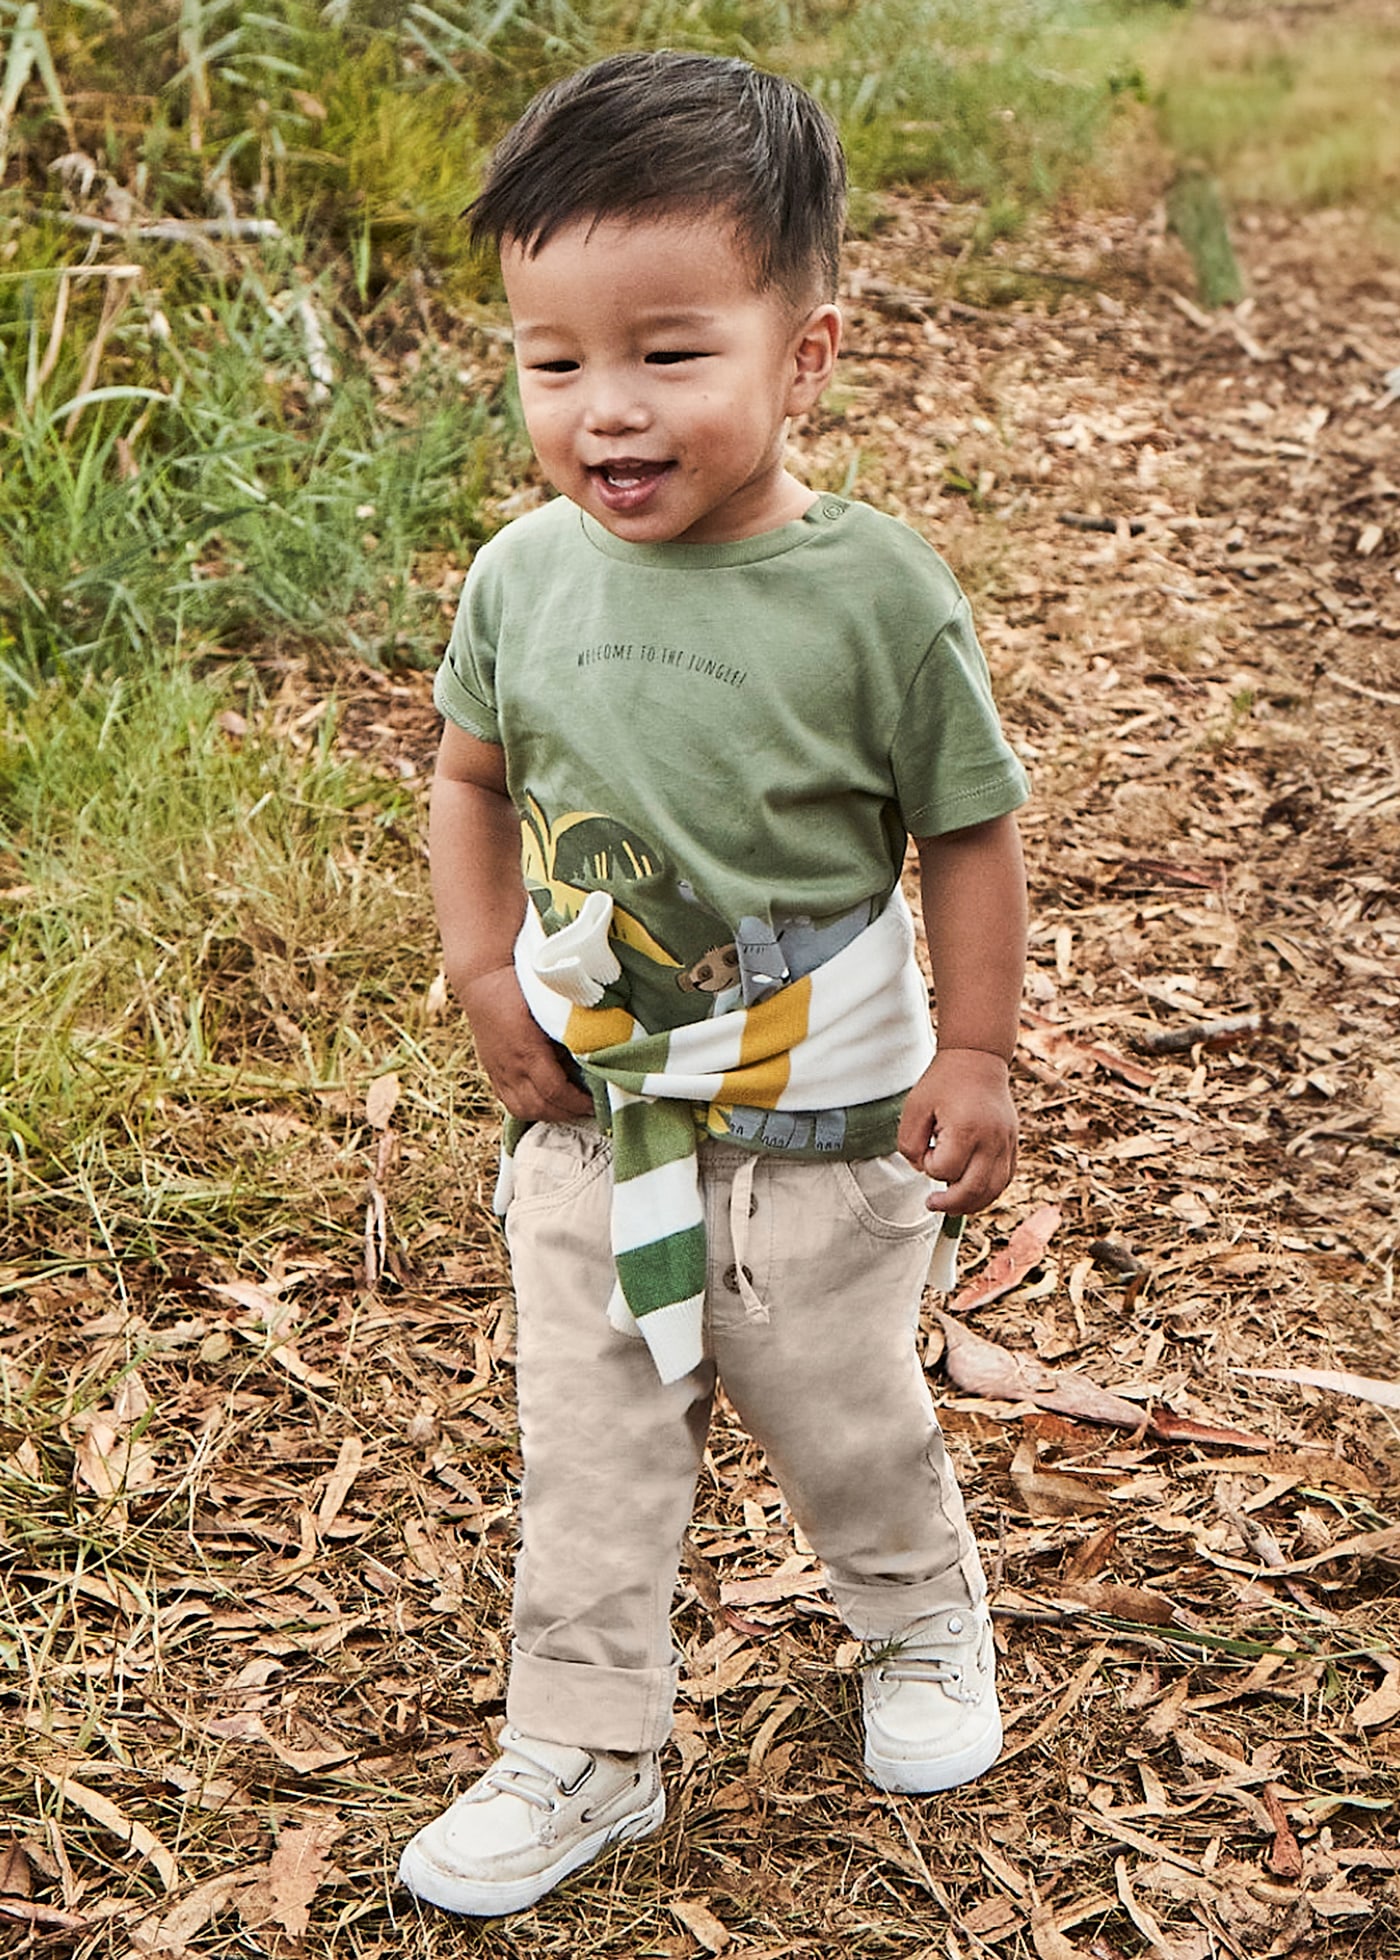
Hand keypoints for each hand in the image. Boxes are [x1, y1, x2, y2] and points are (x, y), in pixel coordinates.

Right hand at [458, 967, 593, 1122]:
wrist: (483, 979)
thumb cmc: (522, 987)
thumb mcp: (552, 1006)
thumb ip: (571, 1032)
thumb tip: (596, 1055)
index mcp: (527, 1049)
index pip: (555, 1091)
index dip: (578, 1103)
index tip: (598, 1102)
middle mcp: (510, 1066)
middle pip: (540, 1107)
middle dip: (568, 1114)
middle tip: (591, 1109)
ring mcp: (498, 1071)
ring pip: (522, 1109)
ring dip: (550, 1114)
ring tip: (570, 1109)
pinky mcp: (492, 1072)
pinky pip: (509, 1102)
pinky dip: (531, 1109)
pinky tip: (547, 1103)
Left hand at [897, 1047, 1017, 1214]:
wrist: (978, 1059)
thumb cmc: (943, 1083)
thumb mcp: (914, 1108)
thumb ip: (909, 1145)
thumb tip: (924, 1171)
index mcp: (966, 1129)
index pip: (944, 1170)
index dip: (928, 1166)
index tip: (925, 1147)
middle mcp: (991, 1139)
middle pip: (973, 1190)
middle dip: (949, 1202)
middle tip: (932, 1203)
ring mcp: (1006, 1143)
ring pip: (993, 1190)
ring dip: (971, 1203)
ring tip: (951, 1205)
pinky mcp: (1012, 1144)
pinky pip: (1005, 1179)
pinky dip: (988, 1192)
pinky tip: (972, 1192)